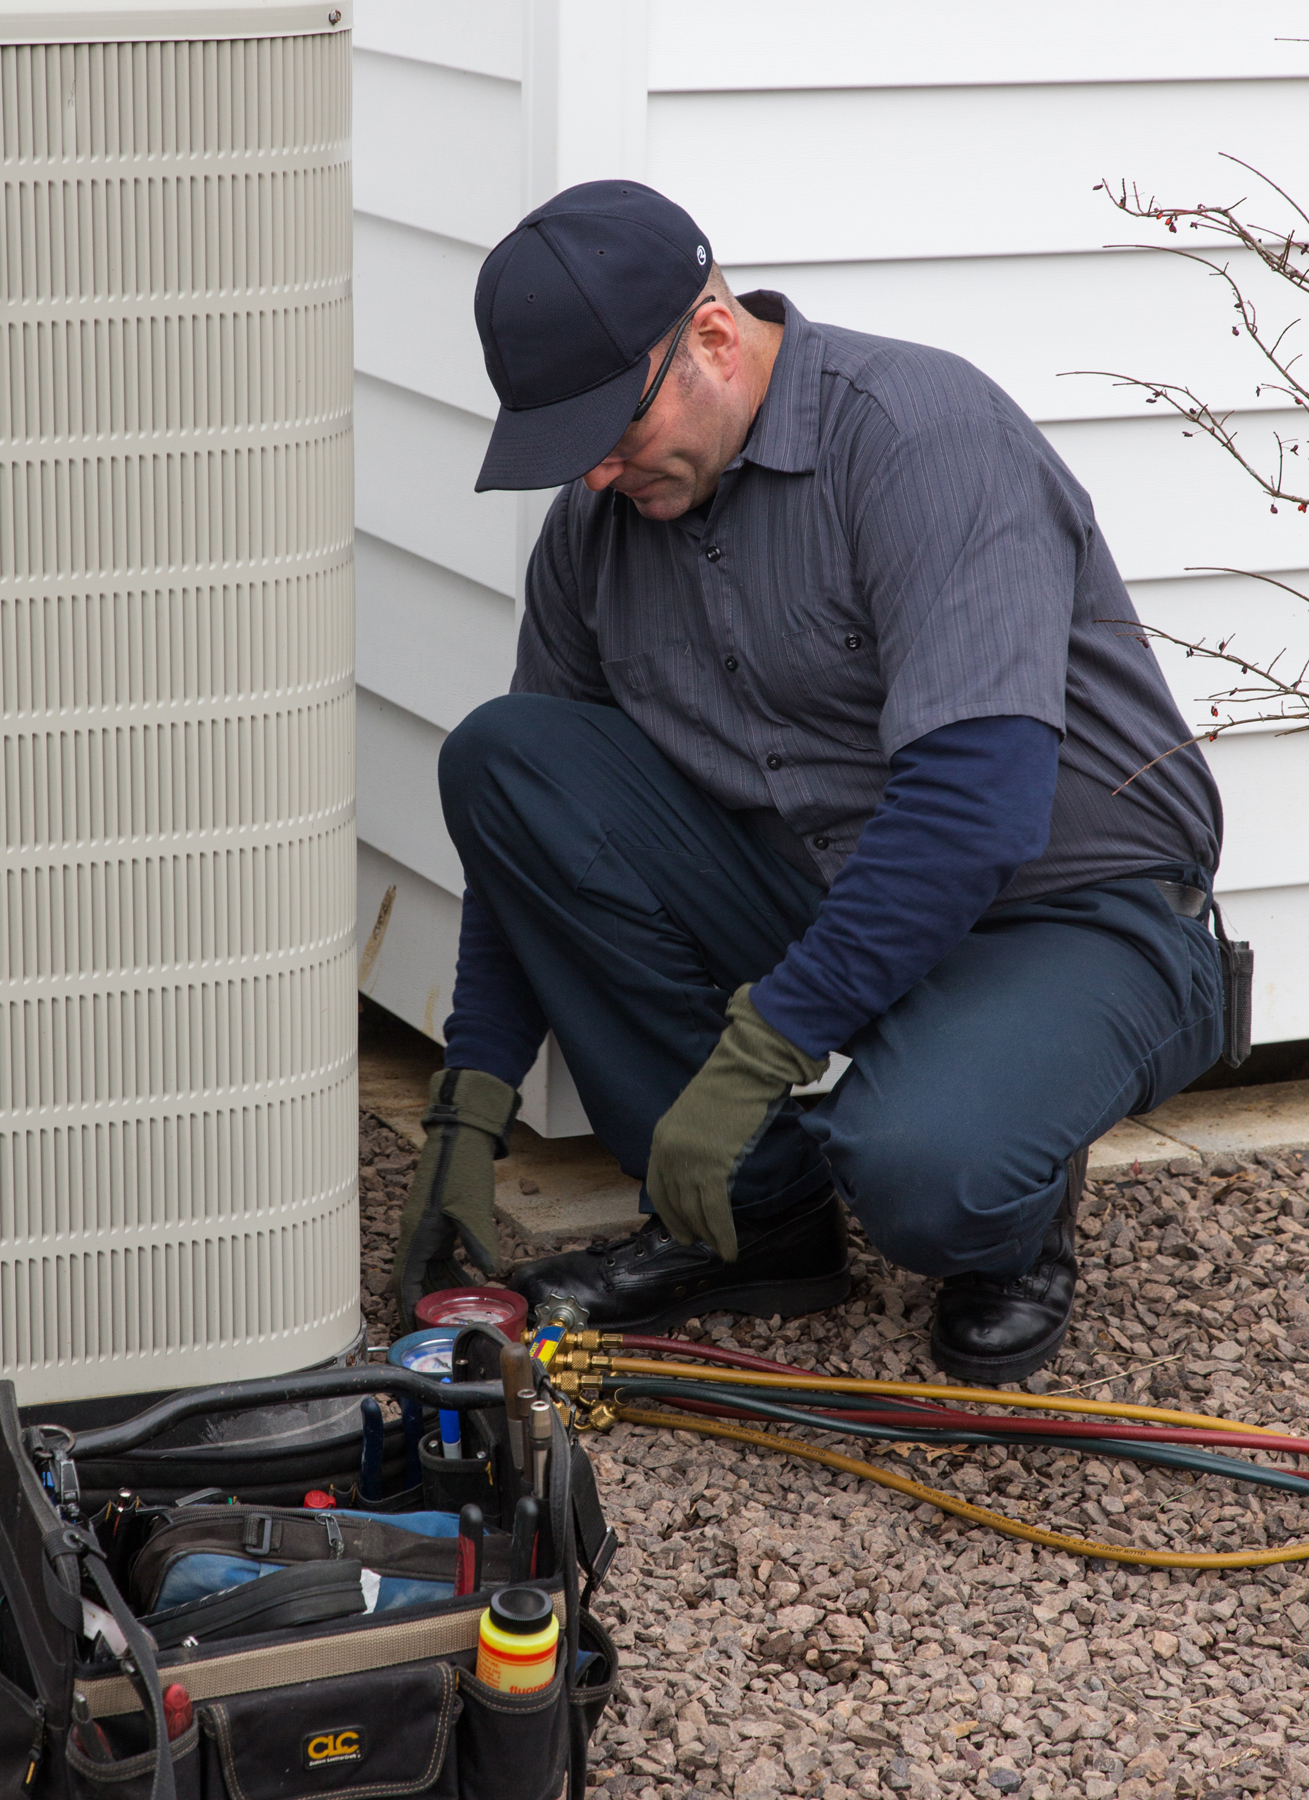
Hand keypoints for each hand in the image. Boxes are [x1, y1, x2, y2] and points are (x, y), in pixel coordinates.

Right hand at [391, 1068, 519, 1327]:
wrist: (463, 1135)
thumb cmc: (461, 1166)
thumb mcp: (472, 1206)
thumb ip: (480, 1241)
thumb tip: (493, 1272)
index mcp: (417, 1233)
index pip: (404, 1281)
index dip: (406, 1308)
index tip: (412, 1329)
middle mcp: (417, 1234)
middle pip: (416, 1281)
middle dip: (425, 1307)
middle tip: (439, 1330)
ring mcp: (429, 1230)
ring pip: (432, 1271)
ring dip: (443, 1292)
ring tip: (459, 1315)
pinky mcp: (441, 1225)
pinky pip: (444, 1258)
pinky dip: (454, 1274)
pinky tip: (473, 1286)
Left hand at [647, 986, 826, 1261]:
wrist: (747, 1069)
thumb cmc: (731, 1086)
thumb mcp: (698, 1116)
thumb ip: (693, 1143)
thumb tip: (703, 1173)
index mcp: (661, 1137)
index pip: (658, 1186)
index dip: (668, 1212)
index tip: (679, 1230)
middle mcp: (669, 1151)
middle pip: (675, 1202)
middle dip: (688, 1227)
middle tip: (700, 1245)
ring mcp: (689, 1159)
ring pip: (695, 1211)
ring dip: (708, 1236)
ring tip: (719, 1251)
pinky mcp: (712, 1165)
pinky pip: (716, 1210)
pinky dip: (724, 1234)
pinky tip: (730, 1249)